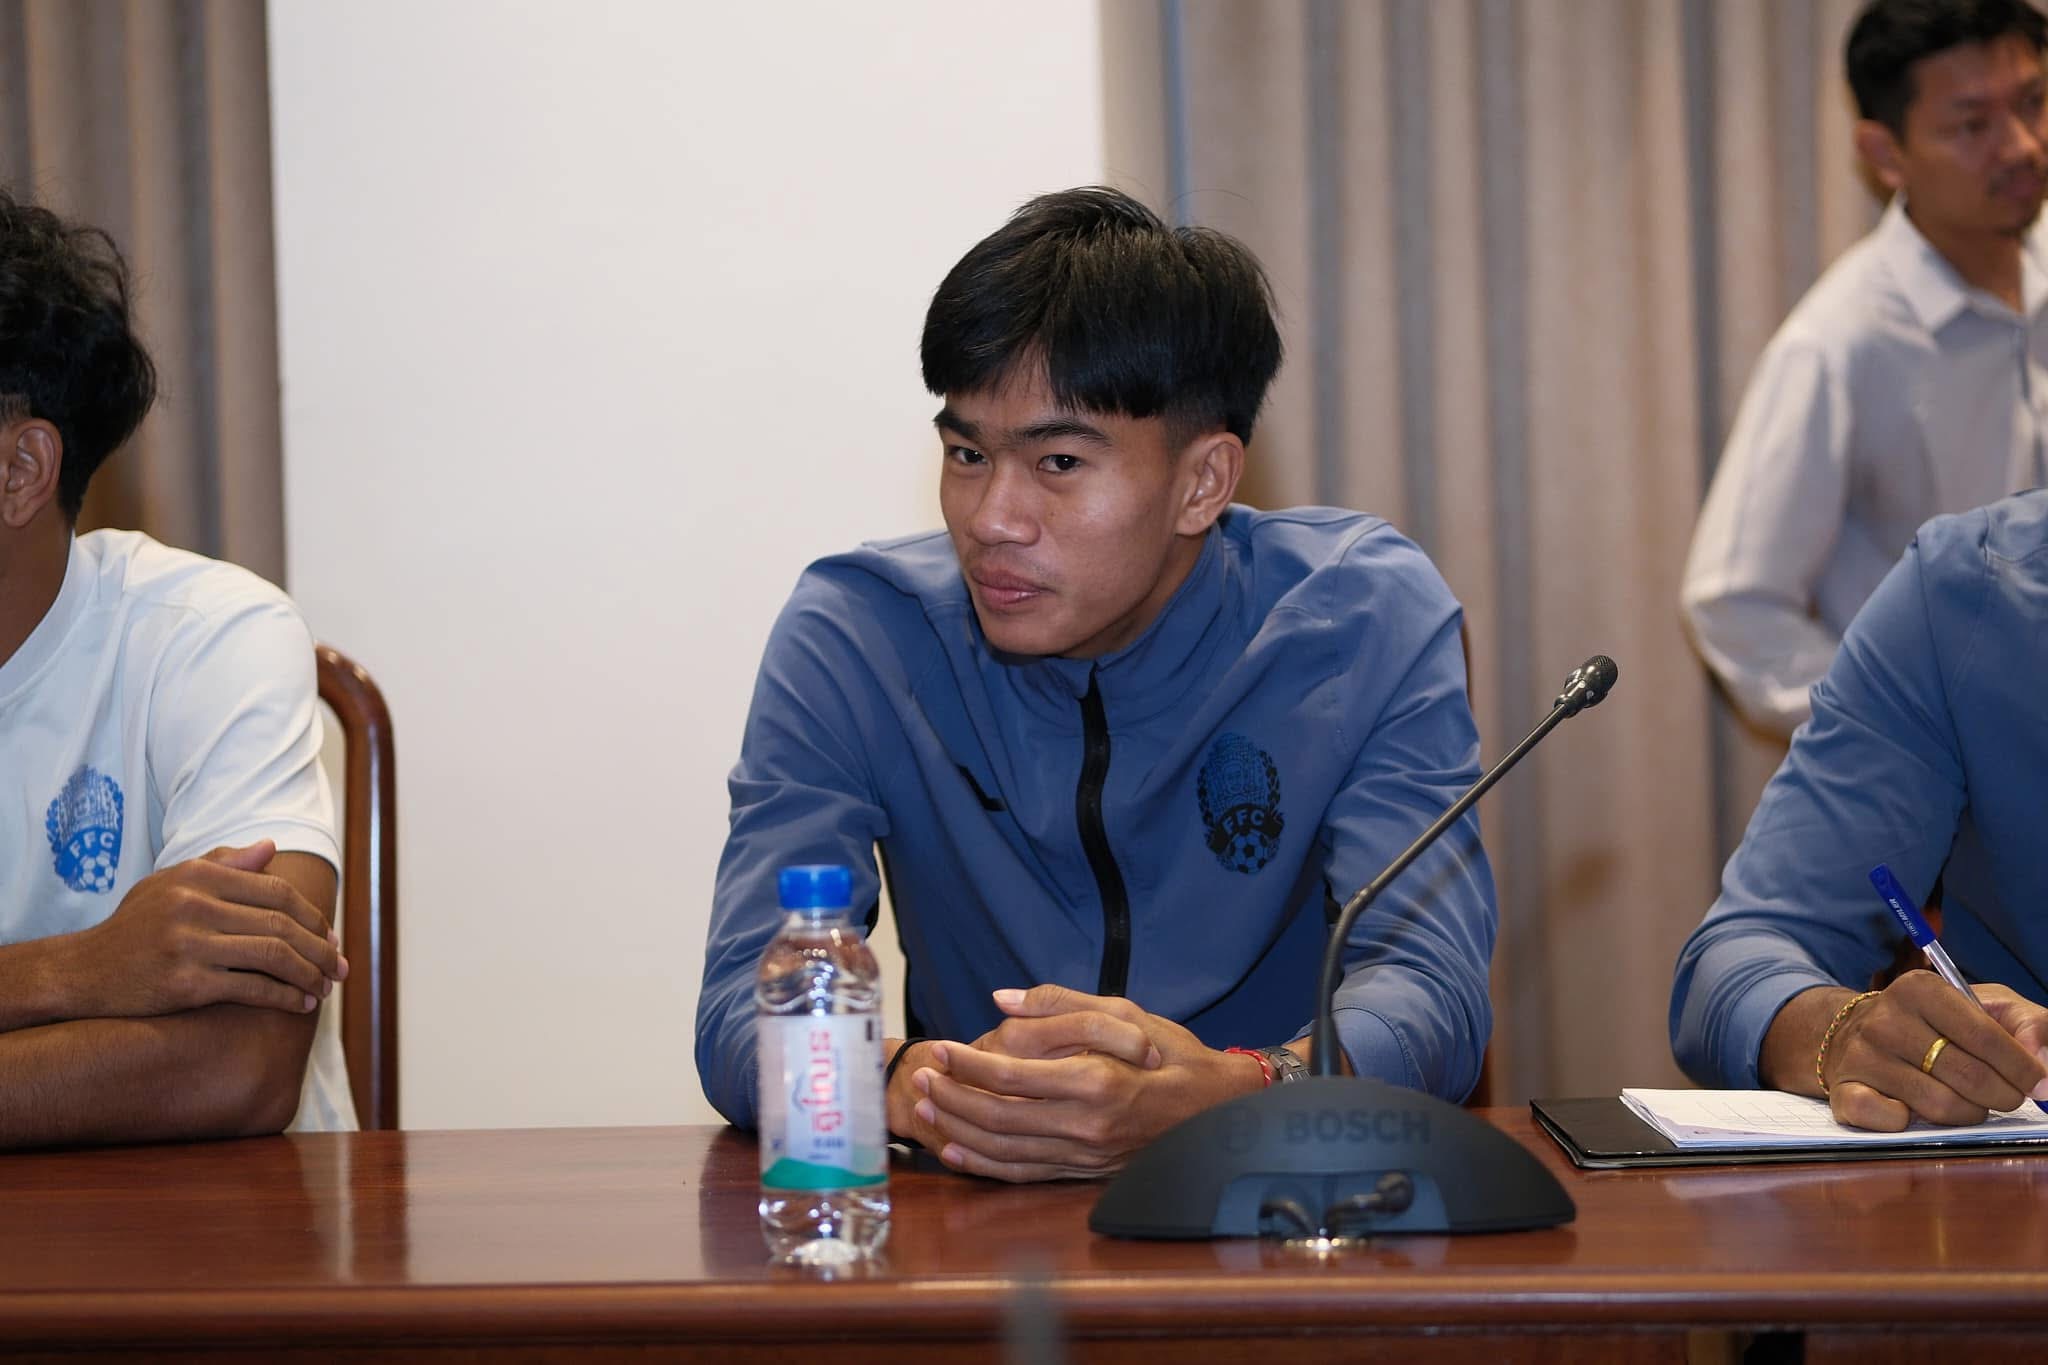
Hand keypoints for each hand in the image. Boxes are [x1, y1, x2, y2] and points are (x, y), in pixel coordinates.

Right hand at [60, 841, 346, 1017]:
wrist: (82, 973)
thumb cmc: (134, 927)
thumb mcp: (170, 883)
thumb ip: (221, 863)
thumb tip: (271, 847)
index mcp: (198, 876)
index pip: (276, 891)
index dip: (312, 915)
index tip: (331, 936)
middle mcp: (194, 905)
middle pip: (281, 923)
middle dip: (321, 948)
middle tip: (341, 967)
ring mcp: (189, 944)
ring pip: (273, 956)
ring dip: (309, 974)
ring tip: (325, 989)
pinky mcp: (184, 983)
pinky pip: (251, 988)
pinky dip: (283, 997)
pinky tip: (300, 1004)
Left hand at [909, 985, 1266, 1182]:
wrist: (1218, 1109)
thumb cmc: (1173, 1054)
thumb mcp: (1126, 1013)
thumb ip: (1061, 1003)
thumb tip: (1003, 999)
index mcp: (1096, 1081)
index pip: (1011, 1077)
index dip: (966, 1064)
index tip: (938, 1049)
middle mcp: (1086, 1125)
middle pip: (997, 1117)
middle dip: (950, 1098)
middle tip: (919, 1078)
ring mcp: (1084, 1155)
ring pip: (1003, 1151)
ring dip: (957, 1131)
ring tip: (924, 1110)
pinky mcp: (1084, 1172)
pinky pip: (1022, 1175)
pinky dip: (983, 1167)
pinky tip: (954, 1152)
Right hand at [1819, 973, 2047, 1129]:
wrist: (1855, 1031)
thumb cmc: (1933, 1023)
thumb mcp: (1985, 1006)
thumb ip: (2029, 1024)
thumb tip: (2043, 1062)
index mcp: (1921, 989)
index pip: (1985, 1035)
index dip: (2022, 1067)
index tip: (2041, 1085)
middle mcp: (1885, 1019)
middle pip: (1967, 1075)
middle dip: (2002, 1096)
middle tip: (2007, 1098)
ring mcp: (1862, 1055)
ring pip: (1939, 1104)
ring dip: (1967, 1113)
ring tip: (1968, 1103)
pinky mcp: (1843, 1090)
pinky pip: (1888, 1120)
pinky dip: (1909, 1123)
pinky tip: (1912, 1110)